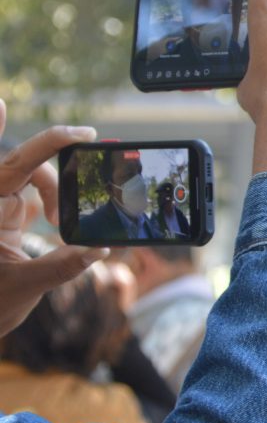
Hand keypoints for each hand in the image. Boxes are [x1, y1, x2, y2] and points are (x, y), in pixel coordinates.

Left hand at [0, 99, 107, 335]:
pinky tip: (60, 222)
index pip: (18, 163)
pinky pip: (33, 195)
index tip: (86, 134)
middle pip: (30, 166)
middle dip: (61, 175)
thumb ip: (62, 267)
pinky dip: (53, 202)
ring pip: (34, 179)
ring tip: (62, 226)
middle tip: (92, 178)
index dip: (52, 141)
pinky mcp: (7, 217)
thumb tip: (101, 249)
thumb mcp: (23, 288)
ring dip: (57, 196)